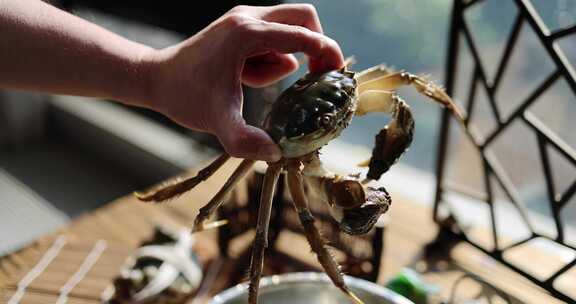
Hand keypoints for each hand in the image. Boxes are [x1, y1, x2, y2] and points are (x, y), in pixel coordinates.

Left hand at [142, 4, 343, 161]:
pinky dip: (273, 60)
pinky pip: (272, 41)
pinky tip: (248, 80)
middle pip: (303, 17)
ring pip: (289, 28)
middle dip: (318, 45)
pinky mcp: (240, 29)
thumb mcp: (216, 121)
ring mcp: (244, 20)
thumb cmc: (185, 96)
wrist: (155, 79)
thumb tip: (275, 154)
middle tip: (318, 77)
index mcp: (247, 33)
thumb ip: (244, 140)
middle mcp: (248, 18)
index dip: (327, 53)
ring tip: (258, 84)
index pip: (302, 35)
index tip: (337, 78)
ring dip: (289, 56)